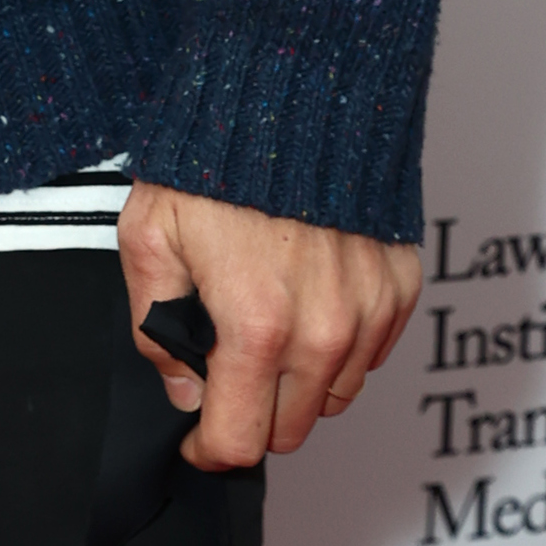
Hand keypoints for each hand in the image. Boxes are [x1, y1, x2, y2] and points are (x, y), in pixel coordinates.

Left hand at [119, 182, 420, 470]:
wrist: (290, 95)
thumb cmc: (213, 159)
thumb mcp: (148, 238)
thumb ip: (154, 326)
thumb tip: (181, 387)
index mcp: (256, 327)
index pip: (241, 440)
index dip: (208, 449)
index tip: (196, 438)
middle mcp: (323, 332)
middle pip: (290, 429)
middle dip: (251, 415)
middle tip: (224, 374)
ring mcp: (368, 312)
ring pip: (332, 396)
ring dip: (296, 383)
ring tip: (262, 328)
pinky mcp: (397, 288)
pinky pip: (369, 353)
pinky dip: (336, 346)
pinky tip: (302, 302)